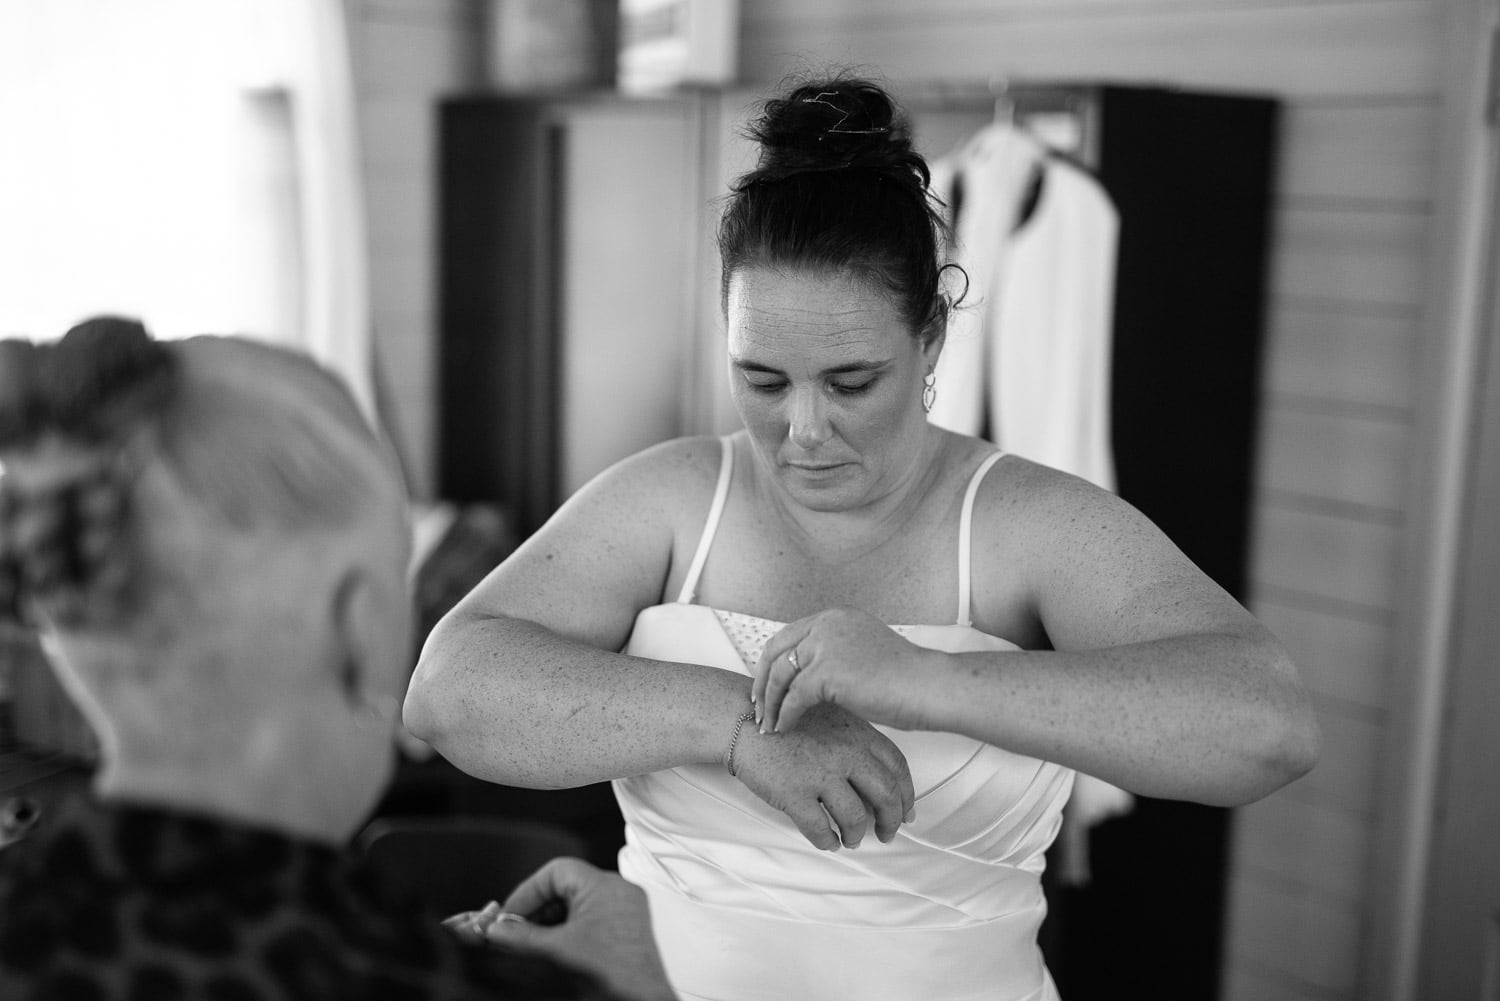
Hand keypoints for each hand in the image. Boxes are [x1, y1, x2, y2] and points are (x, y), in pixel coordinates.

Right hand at [480, 858, 674, 1000]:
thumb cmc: (611, 976)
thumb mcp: (555, 951)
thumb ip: (521, 937)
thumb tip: (498, 930)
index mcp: (604, 886)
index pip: (556, 871)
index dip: (528, 892)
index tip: (510, 914)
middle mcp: (619, 891)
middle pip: (566, 887)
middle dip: (538, 910)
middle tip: (516, 931)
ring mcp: (627, 910)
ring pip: (578, 904)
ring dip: (552, 922)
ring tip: (534, 944)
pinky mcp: (628, 928)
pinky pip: (592, 918)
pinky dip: (570, 930)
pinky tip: (556, 950)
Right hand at [731, 700, 914, 849]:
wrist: (742, 720)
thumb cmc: (785, 718)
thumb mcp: (830, 716)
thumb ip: (856, 741)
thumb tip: (878, 775)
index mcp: (856, 734)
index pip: (897, 768)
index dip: (906, 794)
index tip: (906, 810)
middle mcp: (844, 753)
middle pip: (885, 796)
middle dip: (891, 821)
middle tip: (887, 833)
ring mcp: (819, 774)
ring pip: (855, 818)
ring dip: (856, 835)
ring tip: (851, 839)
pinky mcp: (794, 793)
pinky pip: (820, 829)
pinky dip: (827, 841)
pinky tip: (827, 841)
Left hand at [752, 607, 935, 734]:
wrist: (929, 686)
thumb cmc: (906, 678)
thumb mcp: (862, 652)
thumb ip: (835, 655)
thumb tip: (810, 679)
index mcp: (835, 618)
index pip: (788, 636)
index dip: (771, 662)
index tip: (764, 684)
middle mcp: (826, 625)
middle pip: (776, 652)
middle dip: (761, 682)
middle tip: (756, 706)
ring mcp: (825, 646)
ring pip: (780, 677)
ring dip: (770, 704)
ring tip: (767, 725)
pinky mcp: (827, 672)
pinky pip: (794, 698)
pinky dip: (785, 716)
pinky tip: (785, 729)